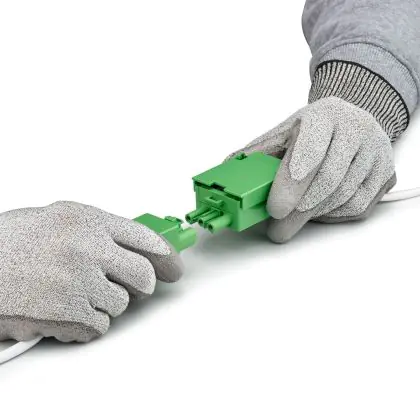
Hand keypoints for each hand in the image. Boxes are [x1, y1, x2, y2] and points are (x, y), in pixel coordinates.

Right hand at [0, 201, 182, 341]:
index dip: (166, 256)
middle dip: (139, 285)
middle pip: (143, 276)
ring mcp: (79, 282)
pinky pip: (99, 326)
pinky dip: (85, 323)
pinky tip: (63, 309)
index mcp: (88, 220)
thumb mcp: (58, 219)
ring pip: (120, 305)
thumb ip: (98, 231)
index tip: (174, 268)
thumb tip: (131, 247)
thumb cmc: (10, 242)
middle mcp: (88, 248)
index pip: (146, 238)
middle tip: (129, 287)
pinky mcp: (68, 314)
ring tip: (73, 293)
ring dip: (103, 304)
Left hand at [233, 97, 395, 241]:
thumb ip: (257, 155)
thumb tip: (225, 174)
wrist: (349, 122)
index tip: (274, 210)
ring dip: (313, 215)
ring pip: (343, 197)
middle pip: (328, 180)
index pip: (310, 149)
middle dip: (298, 212)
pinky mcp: (385, 173)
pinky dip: (332, 215)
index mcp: (323, 116)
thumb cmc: (313, 131)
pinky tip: (319, 209)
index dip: (292, 182)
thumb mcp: (282, 133)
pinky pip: (358, 206)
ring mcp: (375, 152)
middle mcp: (355, 130)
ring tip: (295, 217)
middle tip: (278, 230)